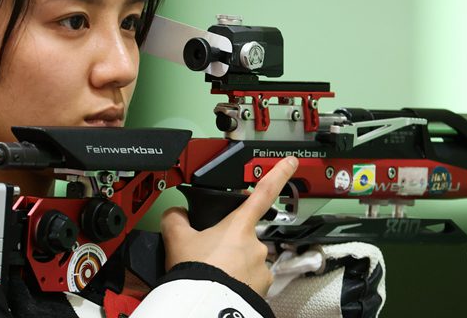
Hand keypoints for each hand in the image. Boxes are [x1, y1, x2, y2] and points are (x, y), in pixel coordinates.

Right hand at [160, 156, 298, 295]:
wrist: (205, 307)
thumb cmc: (196, 272)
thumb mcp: (177, 239)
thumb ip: (176, 219)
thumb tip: (175, 214)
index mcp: (239, 225)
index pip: (264, 192)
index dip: (279, 174)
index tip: (291, 163)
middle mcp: (256, 244)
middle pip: (243, 237)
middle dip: (227, 244)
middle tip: (206, 255)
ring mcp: (262, 269)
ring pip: (246, 261)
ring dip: (232, 265)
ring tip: (211, 274)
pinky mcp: (262, 290)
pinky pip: (250, 281)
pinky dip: (238, 283)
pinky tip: (222, 286)